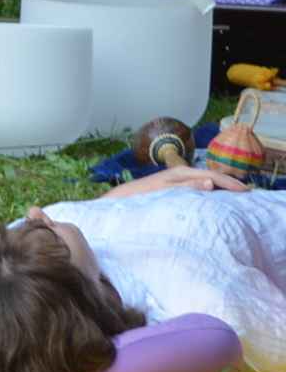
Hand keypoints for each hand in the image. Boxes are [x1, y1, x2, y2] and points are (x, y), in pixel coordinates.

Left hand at [100, 164, 247, 198]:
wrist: (123, 198)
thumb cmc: (142, 195)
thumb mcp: (165, 192)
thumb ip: (187, 188)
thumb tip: (209, 182)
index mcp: (181, 172)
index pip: (212, 175)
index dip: (230, 183)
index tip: (246, 191)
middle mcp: (181, 173)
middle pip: (211, 176)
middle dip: (229, 183)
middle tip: (248, 193)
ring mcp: (178, 179)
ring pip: (206, 180)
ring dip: (222, 186)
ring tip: (237, 195)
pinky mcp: (175, 186)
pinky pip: (198, 186)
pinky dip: (211, 190)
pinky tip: (217, 197)